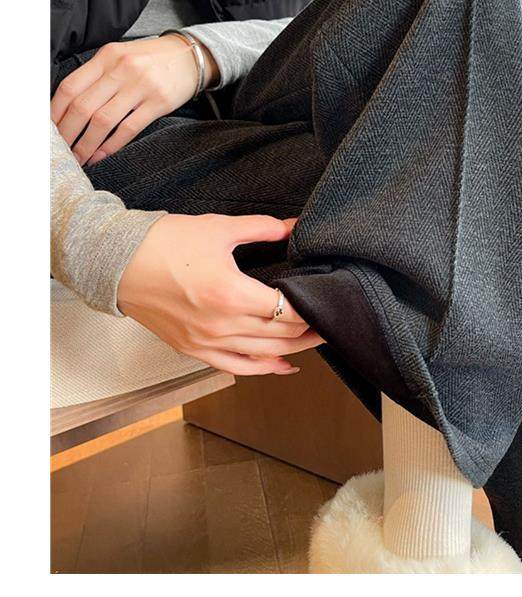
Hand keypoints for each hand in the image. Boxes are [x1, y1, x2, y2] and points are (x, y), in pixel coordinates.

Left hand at [50, 35, 220, 166]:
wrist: (191, 56)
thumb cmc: (152, 59)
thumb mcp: (121, 56)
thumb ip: (98, 74)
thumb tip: (70, 105)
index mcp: (107, 56)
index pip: (70, 86)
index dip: (54, 112)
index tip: (48, 130)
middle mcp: (121, 70)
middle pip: (83, 106)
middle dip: (67, 133)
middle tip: (60, 150)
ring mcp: (141, 86)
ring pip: (103, 120)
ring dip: (86, 144)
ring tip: (79, 158)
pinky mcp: (158, 103)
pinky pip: (128, 128)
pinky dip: (111, 145)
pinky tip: (101, 155)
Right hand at [118, 213, 322, 375]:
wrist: (116, 262)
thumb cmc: (164, 243)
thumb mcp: (219, 229)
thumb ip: (262, 228)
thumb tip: (293, 226)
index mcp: (232, 295)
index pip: (287, 310)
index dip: (312, 308)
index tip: (328, 302)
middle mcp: (221, 325)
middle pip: (280, 336)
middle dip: (310, 330)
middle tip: (331, 322)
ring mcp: (205, 342)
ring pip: (263, 356)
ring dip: (293, 350)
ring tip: (314, 340)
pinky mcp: (192, 349)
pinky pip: (235, 367)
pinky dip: (262, 369)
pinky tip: (282, 366)